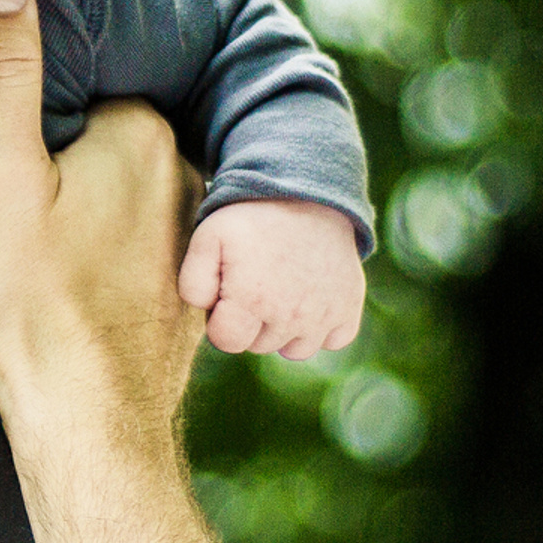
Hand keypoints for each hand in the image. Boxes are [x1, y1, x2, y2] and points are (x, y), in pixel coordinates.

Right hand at [0, 0, 202, 440]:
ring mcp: (194, 245)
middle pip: (109, 144)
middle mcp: (185, 180)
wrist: (85, 427)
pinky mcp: (187, 301)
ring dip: (93, 215)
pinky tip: (73, 292)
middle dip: (68, 163)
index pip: (83, 91)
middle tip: (12, 210)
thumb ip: (3, 74)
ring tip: (40, 253)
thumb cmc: (28, 303)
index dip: (34, 117)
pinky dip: (112, 263)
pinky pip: (144, 256)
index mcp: (141, 136)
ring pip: (129, 202)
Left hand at [176, 199, 363, 358]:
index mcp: (252, 301)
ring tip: (281, 291)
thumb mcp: (208, 238)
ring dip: (284, 329)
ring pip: (294, 349)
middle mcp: (290, 316)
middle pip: (258, 345)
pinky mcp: (349, 309)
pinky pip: (333, 341)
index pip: (227, 342)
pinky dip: (322, 327)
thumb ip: (192, 283)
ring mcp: (324, 315)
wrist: (309, 193)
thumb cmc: (253, 218)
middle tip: (256, 282)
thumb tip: (206, 312)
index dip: (221, 319)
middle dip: (251, 321)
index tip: (228, 294)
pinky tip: (310, 298)